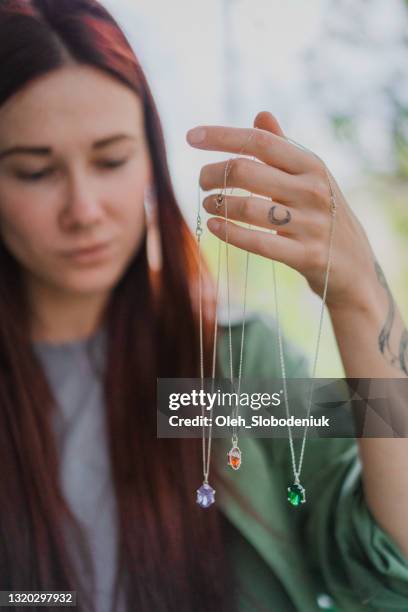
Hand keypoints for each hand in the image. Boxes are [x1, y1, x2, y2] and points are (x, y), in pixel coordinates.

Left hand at [186, 111, 377, 312]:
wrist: (354, 265)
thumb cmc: (323, 214)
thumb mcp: (310, 178)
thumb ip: (284, 149)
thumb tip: (261, 115)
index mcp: (312, 165)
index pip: (260, 141)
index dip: (222, 136)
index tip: (191, 137)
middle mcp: (312, 190)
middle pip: (247, 171)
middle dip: (213, 174)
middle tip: (201, 181)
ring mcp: (310, 224)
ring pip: (249, 208)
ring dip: (218, 205)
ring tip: (208, 204)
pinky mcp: (305, 255)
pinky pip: (259, 242)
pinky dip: (231, 233)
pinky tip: (214, 225)